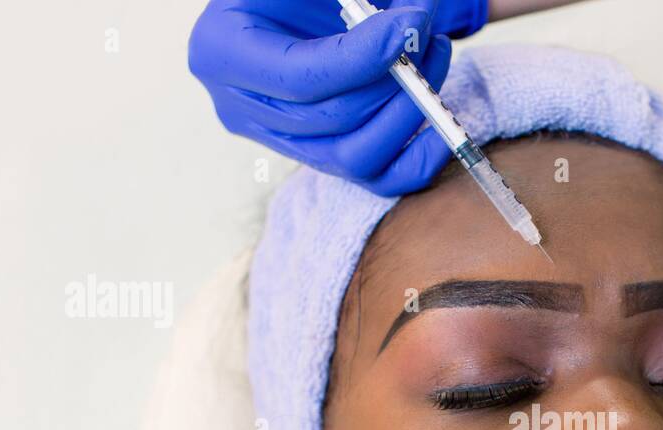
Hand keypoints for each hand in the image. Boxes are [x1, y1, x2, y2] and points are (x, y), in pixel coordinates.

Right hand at [188, 0, 490, 195]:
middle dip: (394, 80)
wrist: (290, 5)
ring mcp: (281, 142)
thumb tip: (414, 20)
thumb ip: (354, 0)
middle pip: (331, 118)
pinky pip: (374, 179)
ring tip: (434, 54)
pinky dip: (418, 158)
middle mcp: (242, 108)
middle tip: (430, 34)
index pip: (300, 75)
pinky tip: (441, 121)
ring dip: (410, 112)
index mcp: (221, 51)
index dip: (363, 56)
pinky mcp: (319, 159)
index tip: (413, 22)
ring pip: (355, 156)